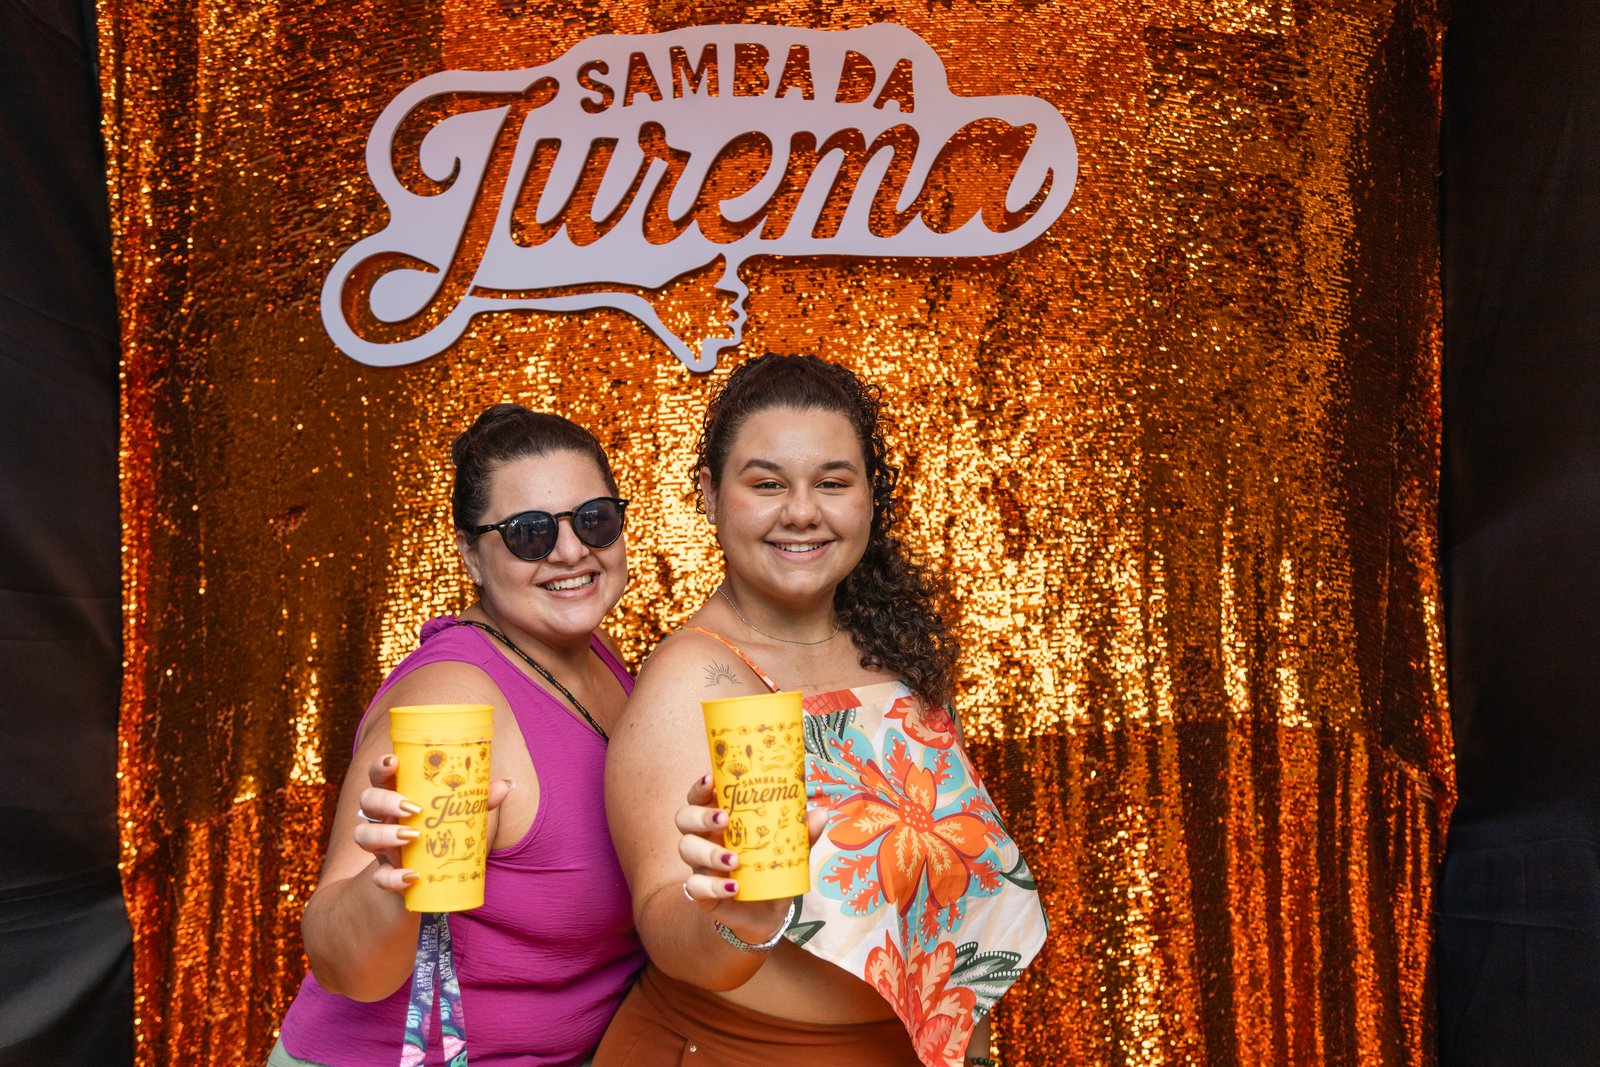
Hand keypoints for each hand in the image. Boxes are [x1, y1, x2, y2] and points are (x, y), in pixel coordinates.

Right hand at [354, 754, 512, 893]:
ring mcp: (381, 848)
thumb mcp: (459, 819)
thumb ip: (478, 802)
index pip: (380, 776)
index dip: (380, 766)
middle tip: (413, 807)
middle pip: (367, 800)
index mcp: (398, 797)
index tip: (394, 762)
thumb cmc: (441, 839)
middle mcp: (383, 820)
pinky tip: (412, 876)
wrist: (426, 885)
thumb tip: (505, 784)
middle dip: (385, 800)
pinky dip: (392, 877)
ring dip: (385, 834)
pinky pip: (378, 878)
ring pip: (363, 836)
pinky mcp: (385, 876)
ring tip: (413, 836)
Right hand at [674, 773, 827, 942]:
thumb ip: (801, 833)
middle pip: (684, 818)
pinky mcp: (702, 892)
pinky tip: (733, 887)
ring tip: (734, 859)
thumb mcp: (788, 849)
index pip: (699, 796)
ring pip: (686, 849)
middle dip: (700, 816)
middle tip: (724, 819)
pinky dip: (714, 887)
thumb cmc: (771, 868)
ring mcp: (700, 865)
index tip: (711, 779)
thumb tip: (820, 814)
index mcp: (721, 819)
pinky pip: (695, 887)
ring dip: (708, 852)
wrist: (766, 912)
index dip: (700, 787)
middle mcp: (704, 837)